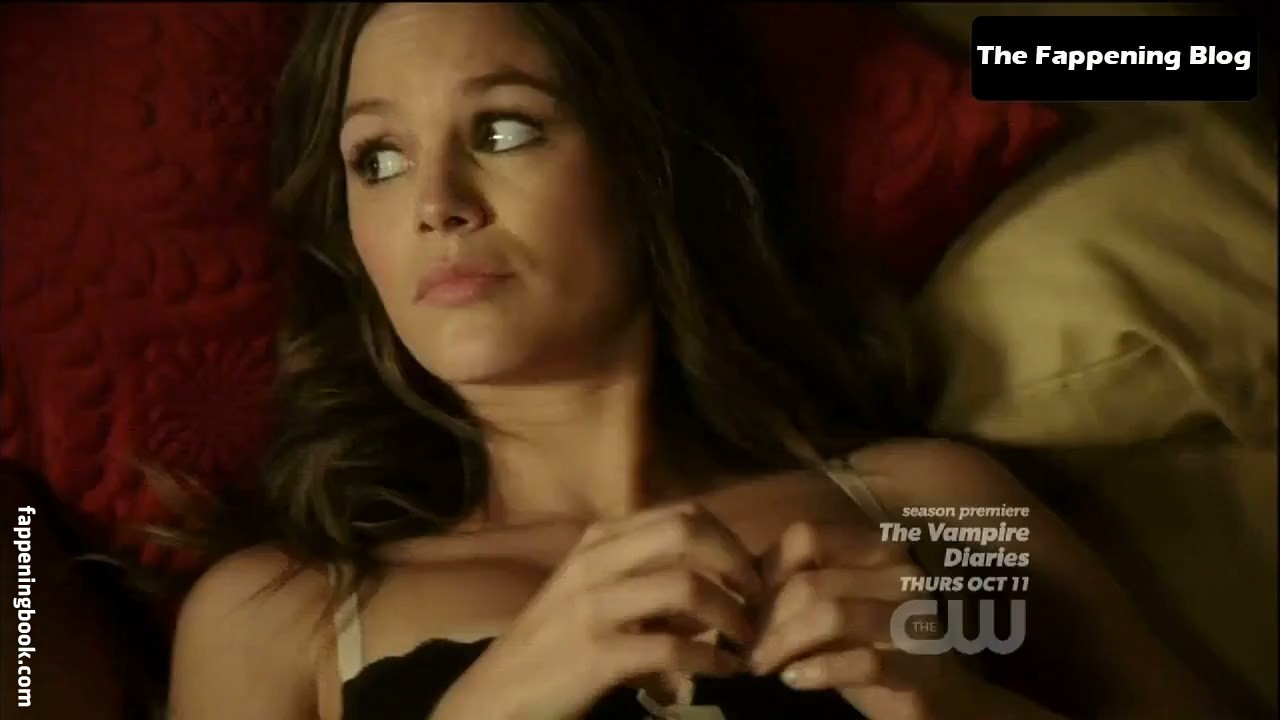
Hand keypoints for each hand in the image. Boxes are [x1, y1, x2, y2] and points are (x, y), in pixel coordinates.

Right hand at [432, 503, 763, 719]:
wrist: (494, 699)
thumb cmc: (551, 648)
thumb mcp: (594, 597)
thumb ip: (648, 581)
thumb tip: (719, 583)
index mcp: (599, 540)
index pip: (682, 513)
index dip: (728, 539)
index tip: (750, 574)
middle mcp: (595, 561)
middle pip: (686, 531)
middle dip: (735, 563)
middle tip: (757, 600)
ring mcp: (592, 606)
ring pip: (686, 586)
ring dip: (731, 616)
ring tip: (746, 641)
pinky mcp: (594, 654)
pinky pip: (673, 646)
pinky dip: (711, 659)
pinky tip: (724, 670)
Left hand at [748, 520, 982, 719]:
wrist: (940, 699)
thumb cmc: (871, 647)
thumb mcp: (831, 606)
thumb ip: (795, 583)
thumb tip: (738, 579)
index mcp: (878, 546)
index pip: (806, 536)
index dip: (766, 571)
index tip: (747, 607)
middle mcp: (901, 571)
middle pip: (809, 582)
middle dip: (766, 620)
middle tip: (747, 649)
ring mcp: (917, 615)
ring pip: (829, 615)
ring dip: (783, 644)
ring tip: (762, 666)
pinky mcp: (923, 664)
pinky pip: (862, 661)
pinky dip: (817, 671)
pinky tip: (794, 680)